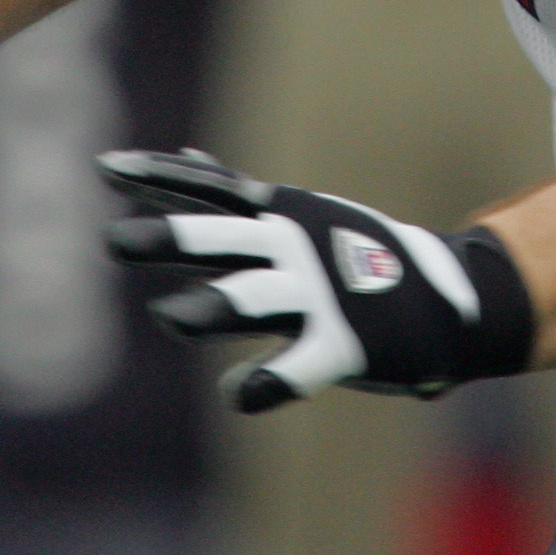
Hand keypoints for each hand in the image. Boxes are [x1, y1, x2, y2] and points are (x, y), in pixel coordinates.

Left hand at [98, 148, 533, 412]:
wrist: (452, 299)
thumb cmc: (362, 256)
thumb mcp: (298, 212)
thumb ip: (237, 197)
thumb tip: (185, 158)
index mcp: (280, 214)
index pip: (208, 190)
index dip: (157, 179)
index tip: (103, 169)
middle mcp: (293, 246)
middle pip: (220, 239)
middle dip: (169, 237)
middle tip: (113, 241)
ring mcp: (319, 295)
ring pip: (254, 299)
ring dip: (210, 307)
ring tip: (169, 317)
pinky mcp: (346, 345)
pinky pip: (301, 366)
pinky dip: (267, 381)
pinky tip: (236, 396)